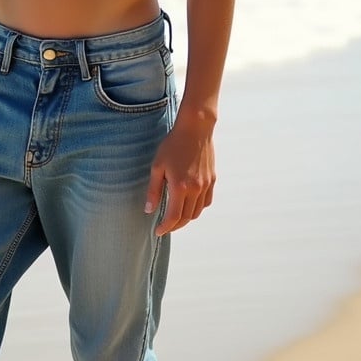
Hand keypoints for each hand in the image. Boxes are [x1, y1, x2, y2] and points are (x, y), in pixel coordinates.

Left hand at [144, 113, 215, 235]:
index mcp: (180, 187)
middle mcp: (195, 189)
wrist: (195, 129)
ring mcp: (206, 185)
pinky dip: (197, 208)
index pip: (173, 217)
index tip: (158, 231)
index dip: (165, 227)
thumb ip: (154, 190)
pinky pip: (206, 202)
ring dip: (186, 218)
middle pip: (186, 217)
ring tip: (176, 217)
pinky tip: (189, 204)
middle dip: (175, 226)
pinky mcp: (212, 180)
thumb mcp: (157, 166)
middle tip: (165, 226)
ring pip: (197, 211)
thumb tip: (149, 210)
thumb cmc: (173, 145)